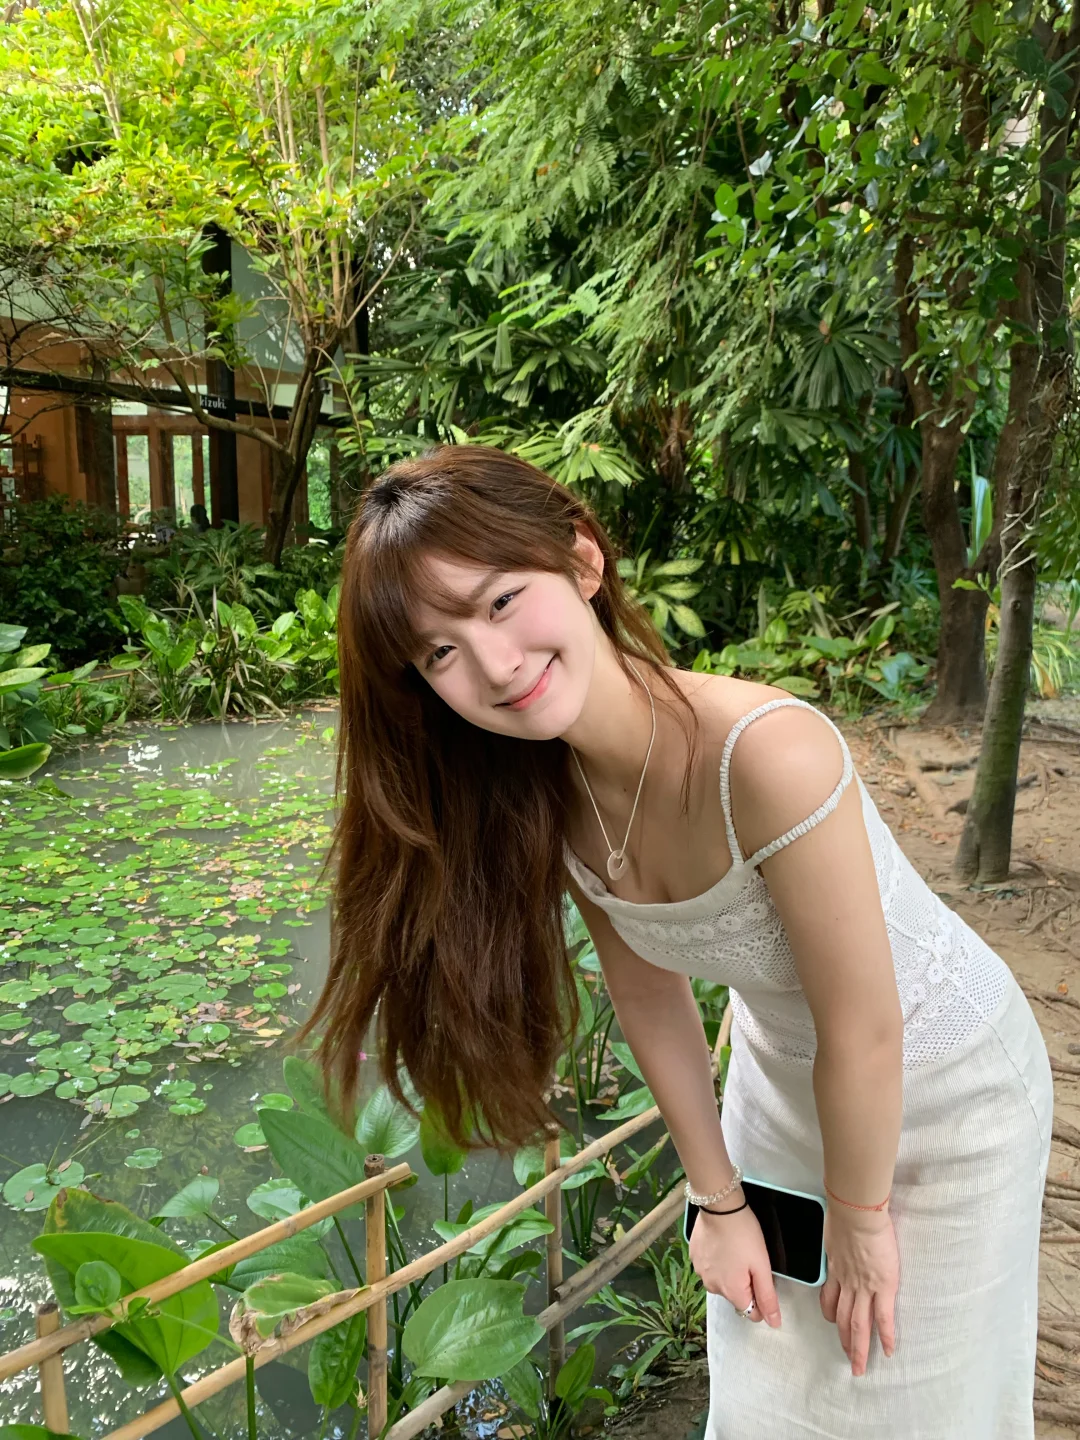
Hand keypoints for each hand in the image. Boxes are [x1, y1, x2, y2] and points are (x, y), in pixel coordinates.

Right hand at [688, 1195, 781, 1328]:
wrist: (719, 1205)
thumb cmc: (744, 1234)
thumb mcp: (762, 1265)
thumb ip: (768, 1297)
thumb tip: (774, 1324)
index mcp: (732, 1292)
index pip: (751, 1313)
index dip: (761, 1299)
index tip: (762, 1277)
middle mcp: (712, 1287)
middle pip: (736, 1297)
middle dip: (745, 1284)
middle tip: (750, 1260)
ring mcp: (700, 1272)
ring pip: (721, 1282)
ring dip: (730, 1273)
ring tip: (735, 1250)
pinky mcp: (694, 1257)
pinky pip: (709, 1267)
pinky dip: (717, 1261)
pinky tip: (722, 1245)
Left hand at [820, 1205, 897, 1375]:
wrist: (857, 1212)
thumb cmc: (846, 1213)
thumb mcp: (833, 1230)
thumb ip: (837, 1241)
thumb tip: (837, 1235)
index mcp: (835, 1269)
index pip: (830, 1299)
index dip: (831, 1314)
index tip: (832, 1324)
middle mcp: (847, 1283)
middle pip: (843, 1319)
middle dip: (845, 1341)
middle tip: (848, 1359)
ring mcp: (864, 1287)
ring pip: (859, 1325)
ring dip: (859, 1348)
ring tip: (860, 1365)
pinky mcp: (883, 1286)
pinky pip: (883, 1318)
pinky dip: (885, 1336)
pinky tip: (888, 1350)